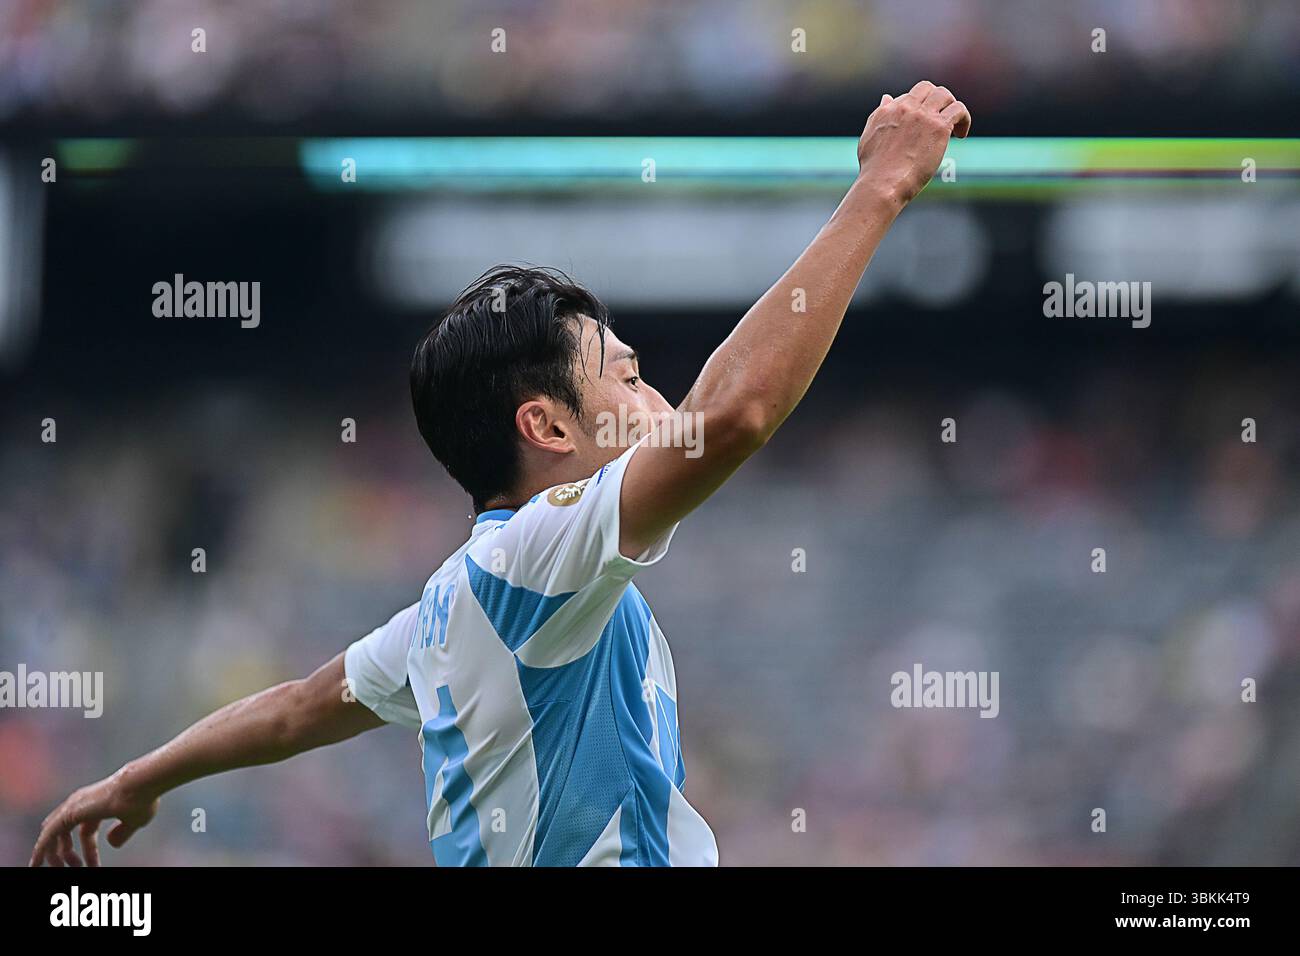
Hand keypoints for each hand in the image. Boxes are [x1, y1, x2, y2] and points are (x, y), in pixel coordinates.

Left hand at [30, 766, 159, 866]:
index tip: (94, 867)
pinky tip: (37, 863)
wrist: (141, 785)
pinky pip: (47, 837)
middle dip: (67, 854)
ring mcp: (73, 807)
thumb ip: (122, 833)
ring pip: (52, 836)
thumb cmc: (143, 800)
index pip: (85, 833)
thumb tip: (111, 844)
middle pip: (64, 834)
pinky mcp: (68, 814)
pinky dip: (41, 851)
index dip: (90, 853)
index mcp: (96, 806)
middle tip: (75, 869)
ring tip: (58, 870)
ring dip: (53, 856)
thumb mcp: (134, 822)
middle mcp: (81, 804)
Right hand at [857, 80, 970, 205]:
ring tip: (954, 126)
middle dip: (935, 101)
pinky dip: (963, 119)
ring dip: (950, 107)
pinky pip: (958, 110)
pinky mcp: (939, 127)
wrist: (882, 182)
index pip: (908, 96)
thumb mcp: (870, 136)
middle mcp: (906, 107)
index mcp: (888, 109)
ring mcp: (923, 116)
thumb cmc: (874, 168)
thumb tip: (887, 97)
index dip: (918, 108)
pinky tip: (960, 134)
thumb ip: (880, 114)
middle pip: (927, 88)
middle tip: (941, 118)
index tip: (922, 124)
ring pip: (944, 95)